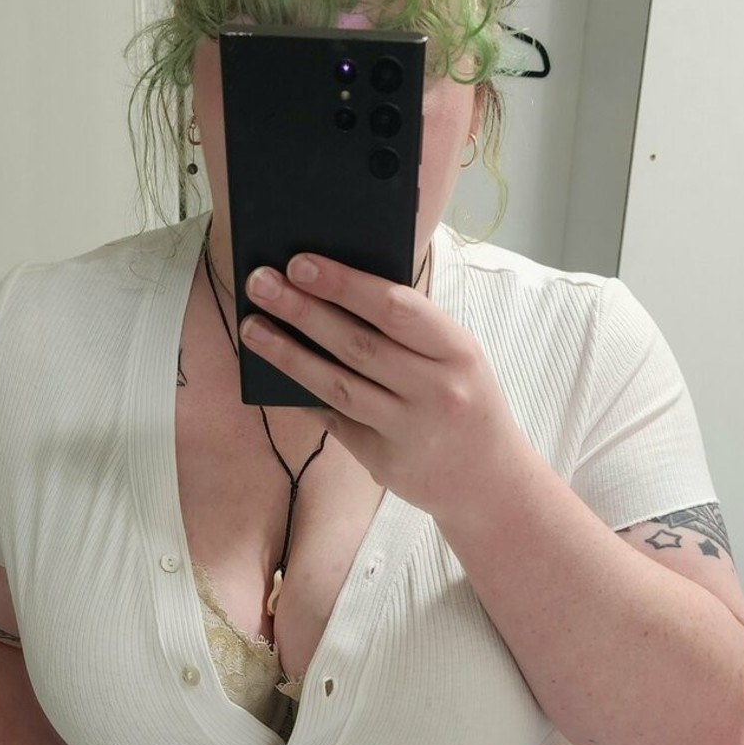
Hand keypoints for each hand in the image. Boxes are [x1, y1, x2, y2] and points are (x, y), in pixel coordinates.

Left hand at [240, 252, 525, 519]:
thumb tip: (333, 292)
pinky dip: (304, 394)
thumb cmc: (465, 401)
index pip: (396, 308)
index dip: (344, 283)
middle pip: (357, 344)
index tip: (300, 262)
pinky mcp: (386, 462)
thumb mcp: (457, 359)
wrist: (491, 482)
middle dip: (302, 310)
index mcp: (458, 351)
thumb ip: (410, 330)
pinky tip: (274, 373)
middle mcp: (437, 390)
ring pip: (337, 385)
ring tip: (252, 327)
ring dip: (288, 353)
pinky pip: (336, 420)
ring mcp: (410, 431)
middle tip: (259, 283)